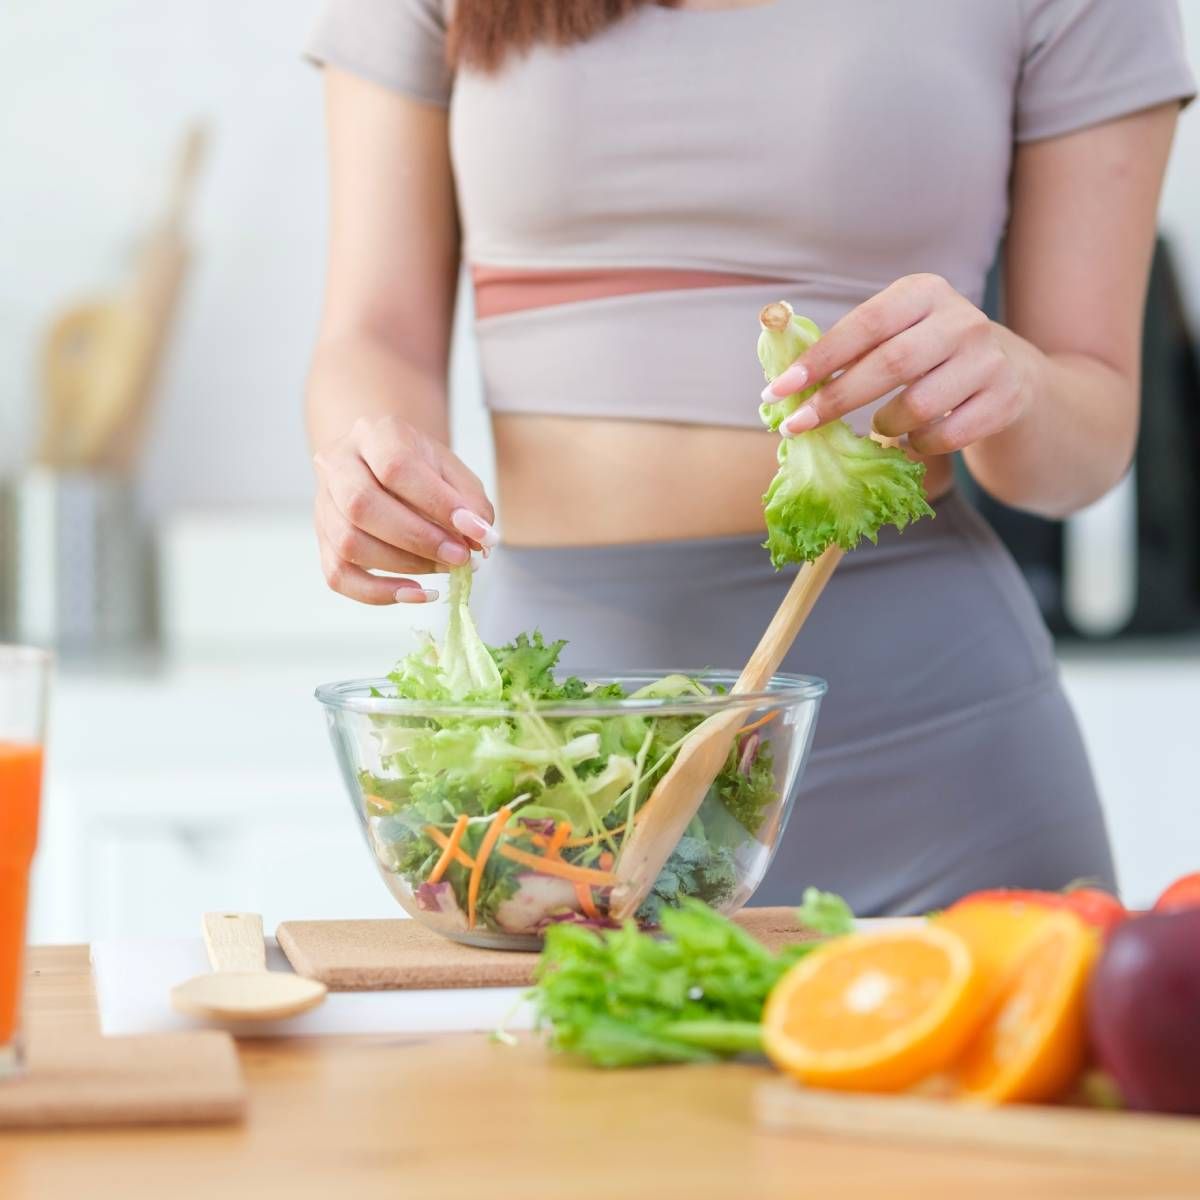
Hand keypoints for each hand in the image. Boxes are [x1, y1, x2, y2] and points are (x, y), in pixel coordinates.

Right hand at [313, 415, 495, 604]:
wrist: (382, 466)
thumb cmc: (421, 470)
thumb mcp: (452, 471)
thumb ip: (470, 502)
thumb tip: (479, 541)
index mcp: (374, 434)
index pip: (396, 466)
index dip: (437, 503)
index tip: (475, 530)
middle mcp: (337, 464)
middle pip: (361, 505)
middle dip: (418, 539)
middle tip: (459, 558)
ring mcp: (323, 504)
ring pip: (349, 543)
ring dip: (403, 565)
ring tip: (444, 568)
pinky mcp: (322, 540)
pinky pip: (338, 576)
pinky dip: (379, 593)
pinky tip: (416, 593)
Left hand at [762, 274, 1031, 454]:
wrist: (1008, 372)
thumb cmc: (928, 355)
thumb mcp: (897, 333)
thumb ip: (851, 349)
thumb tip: (786, 386)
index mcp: (923, 293)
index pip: (864, 325)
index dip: (818, 360)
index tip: (777, 390)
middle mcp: (961, 320)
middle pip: (889, 365)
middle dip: (835, 400)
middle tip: (796, 426)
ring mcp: (989, 359)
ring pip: (918, 406)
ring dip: (884, 425)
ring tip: (879, 425)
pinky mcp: (1005, 399)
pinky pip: (946, 436)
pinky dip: (918, 445)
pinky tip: (912, 440)